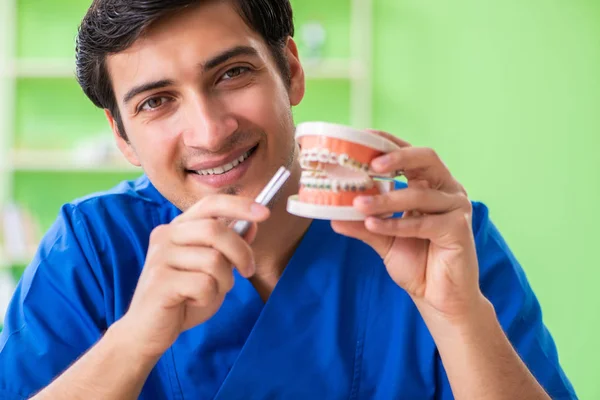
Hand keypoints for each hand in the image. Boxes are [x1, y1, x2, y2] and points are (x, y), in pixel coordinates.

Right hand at [118, 195, 269, 358]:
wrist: (148, 331)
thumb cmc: (183, 299)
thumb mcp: (213, 271)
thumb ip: (228, 248)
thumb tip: (252, 226)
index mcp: (178, 228)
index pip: (210, 204)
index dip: (240, 205)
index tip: (265, 213)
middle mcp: (166, 236)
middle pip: (215, 230)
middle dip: (241, 251)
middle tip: (248, 271)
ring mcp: (160, 258)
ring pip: (213, 259)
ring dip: (224, 280)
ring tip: (210, 291)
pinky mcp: (159, 282)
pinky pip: (203, 284)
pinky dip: (208, 297)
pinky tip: (192, 302)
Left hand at [331, 131, 483, 320]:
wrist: (438, 297)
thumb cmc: (416, 263)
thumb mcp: (382, 238)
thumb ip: (361, 224)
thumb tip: (331, 215)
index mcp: (430, 185)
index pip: (410, 155)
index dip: (388, 143)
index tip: (362, 137)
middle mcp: (446, 190)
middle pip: (426, 158)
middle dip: (397, 157)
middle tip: (370, 165)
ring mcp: (455, 207)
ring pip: (418, 194)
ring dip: (385, 200)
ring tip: (357, 205)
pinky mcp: (458, 228)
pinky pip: (422, 223)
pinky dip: (395, 224)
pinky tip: (374, 226)